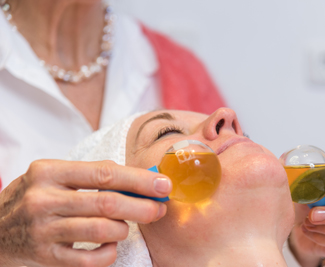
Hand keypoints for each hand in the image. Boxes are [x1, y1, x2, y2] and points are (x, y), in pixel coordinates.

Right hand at [0, 160, 170, 266]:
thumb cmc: (35, 198)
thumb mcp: (53, 177)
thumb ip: (91, 176)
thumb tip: (140, 180)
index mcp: (48, 171)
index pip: (105, 173)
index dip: (139, 180)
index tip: (163, 184)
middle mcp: (43, 199)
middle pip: (107, 203)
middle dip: (142, 207)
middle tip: (160, 208)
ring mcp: (43, 230)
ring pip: (101, 230)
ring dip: (125, 229)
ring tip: (129, 226)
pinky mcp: (45, 257)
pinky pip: (89, 260)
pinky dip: (108, 253)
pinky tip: (111, 246)